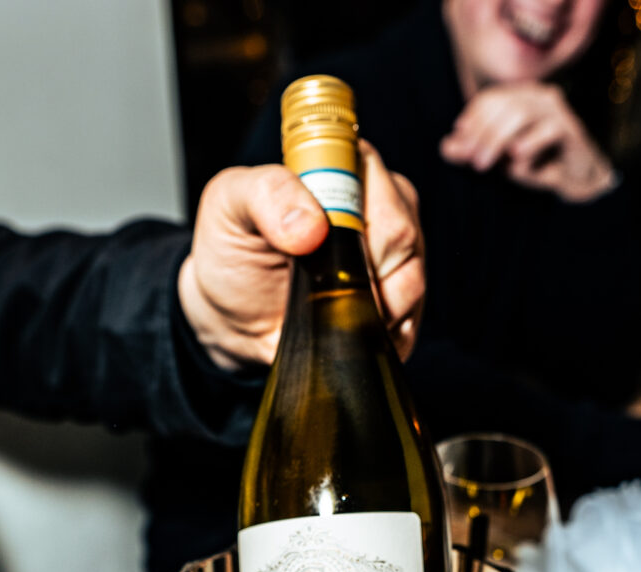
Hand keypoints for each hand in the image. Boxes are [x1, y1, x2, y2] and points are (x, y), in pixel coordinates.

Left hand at [178, 140, 424, 369]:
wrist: (233, 316)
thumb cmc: (234, 251)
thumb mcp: (228, 205)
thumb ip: (265, 193)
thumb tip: (312, 225)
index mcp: (342, 166)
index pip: (376, 182)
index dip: (356, 224)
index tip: (320, 250)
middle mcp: (379, 204)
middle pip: (403, 236)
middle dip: (363, 275)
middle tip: (321, 290)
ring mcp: (395, 253)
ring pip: (412, 282)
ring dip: (374, 310)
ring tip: (331, 315)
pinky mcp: (399, 299)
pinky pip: (411, 319)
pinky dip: (385, 334)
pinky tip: (351, 333)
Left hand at [440, 83, 616, 202]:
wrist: (575, 180)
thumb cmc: (538, 165)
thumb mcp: (500, 160)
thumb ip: (474, 151)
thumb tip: (445, 147)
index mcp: (521, 97)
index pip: (490, 99)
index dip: (472, 120)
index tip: (458, 144)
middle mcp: (538, 96)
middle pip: (503, 104)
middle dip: (481, 132)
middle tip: (468, 158)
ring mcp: (556, 110)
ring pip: (521, 114)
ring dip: (497, 139)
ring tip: (483, 165)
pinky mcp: (570, 129)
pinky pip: (547, 130)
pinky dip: (529, 145)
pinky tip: (517, 159)